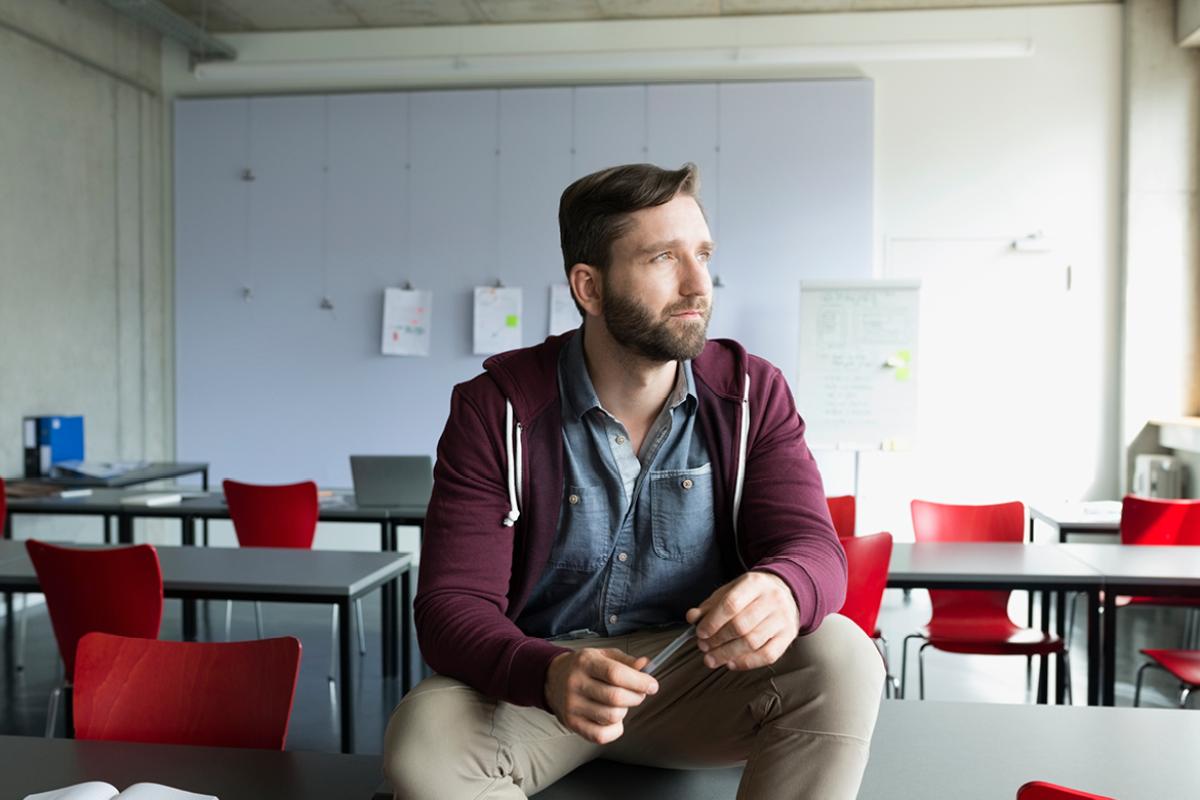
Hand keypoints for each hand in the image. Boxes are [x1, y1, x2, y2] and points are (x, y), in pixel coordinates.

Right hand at [544, 648, 658, 744]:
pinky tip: (614, 719)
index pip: (616, 674)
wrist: (553, 679)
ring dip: (624, 711)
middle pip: (616, 697)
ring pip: (611, 717)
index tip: (653, 685)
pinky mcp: (572, 723)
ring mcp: (572, 706)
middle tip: (639, 693)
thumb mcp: (603, 655)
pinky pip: (600, 735)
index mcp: (585, 662)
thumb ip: (625, 661)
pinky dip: (615, 729)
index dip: (639, 681)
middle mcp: (576, 683)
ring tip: (620, 703)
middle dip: (636, 697)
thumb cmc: (584, 667)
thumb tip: (645, 666)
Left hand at [686, 571, 799, 670]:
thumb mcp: (730, 590)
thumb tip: (692, 617)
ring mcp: (783, 619)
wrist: (786, 591)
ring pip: (753, 642)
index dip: (713, 622)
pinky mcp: (788, 636)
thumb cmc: (752, 593)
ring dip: (727, 654)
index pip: (731, 604)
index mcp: (755, 583)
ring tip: (711, 658)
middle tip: (703, 647)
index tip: (700, 633)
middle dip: (718, 640)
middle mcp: (772, 599)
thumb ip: (710, 605)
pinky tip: (731, 663)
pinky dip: (746, 663)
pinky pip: (768, 655)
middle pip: (741, 625)